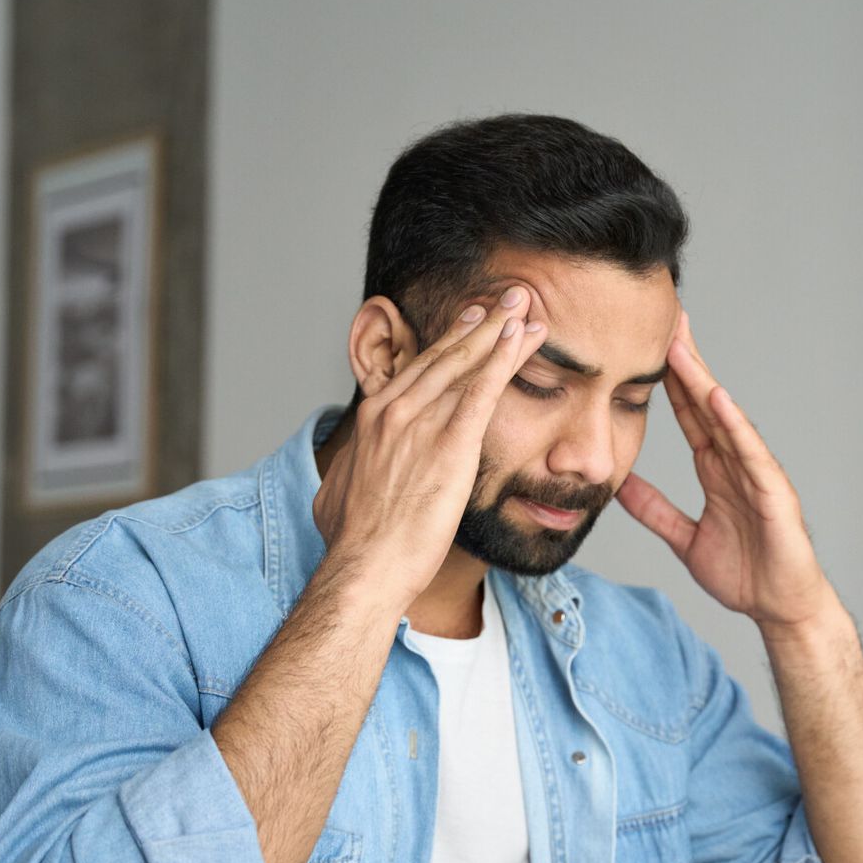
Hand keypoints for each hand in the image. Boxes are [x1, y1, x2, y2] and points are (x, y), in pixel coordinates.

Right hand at [313, 289, 547, 607]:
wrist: (366, 565)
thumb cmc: (354, 540)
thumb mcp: (337, 492)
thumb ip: (346, 471)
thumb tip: (341, 475)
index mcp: (373, 416)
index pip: (418, 368)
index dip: (449, 343)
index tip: (470, 322)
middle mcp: (395, 408)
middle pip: (446, 355)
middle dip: (481, 322)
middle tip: (509, 298)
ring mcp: (422, 423)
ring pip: (468, 364)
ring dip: (501, 331)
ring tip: (526, 306)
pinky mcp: (450, 444)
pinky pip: (483, 390)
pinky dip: (504, 358)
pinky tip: (523, 337)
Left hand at [616, 310, 836, 634]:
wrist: (781, 608)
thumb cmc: (746, 574)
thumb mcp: (685, 539)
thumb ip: (655, 512)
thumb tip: (621, 489)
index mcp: (717, 469)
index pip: (688, 414)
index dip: (668, 380)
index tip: (646, 344)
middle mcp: (737, 462)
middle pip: (706, 402)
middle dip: (685, 362)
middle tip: (665, 318)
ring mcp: (757, 473)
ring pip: (725, 419)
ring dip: (702, 382)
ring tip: (680, 347)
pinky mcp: (773, 492)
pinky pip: (750, 453)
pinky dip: (734, 424)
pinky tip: (716, 398)